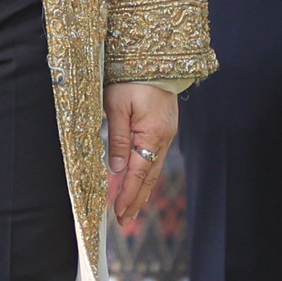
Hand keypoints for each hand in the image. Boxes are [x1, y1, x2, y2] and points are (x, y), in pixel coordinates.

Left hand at [106, 81, 177, 220]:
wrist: (155, 59)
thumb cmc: (132, 79)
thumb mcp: (117, 105)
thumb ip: (117, 138)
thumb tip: (115, 169)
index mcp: (152, 134)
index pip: (138, 173)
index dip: (128, 195)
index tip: (118, 212)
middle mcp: (163, 139)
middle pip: (148, 177)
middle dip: (136, 200)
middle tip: (123, 220)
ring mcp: (165, 135)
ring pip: (152, 170)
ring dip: (141, 191)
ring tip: (131, 210)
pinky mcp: (163, 130)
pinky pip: (154, 158)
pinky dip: (145, 175)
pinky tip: (139, 184)